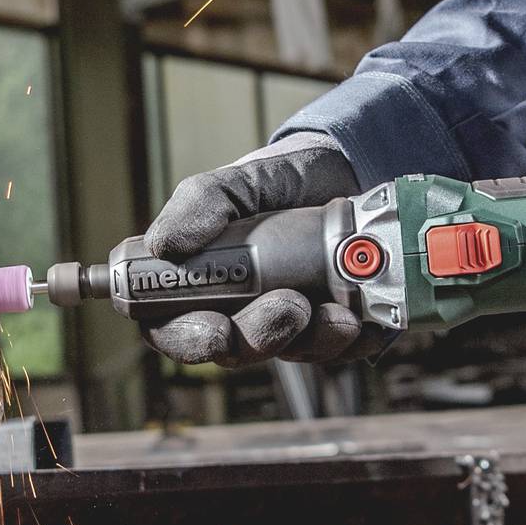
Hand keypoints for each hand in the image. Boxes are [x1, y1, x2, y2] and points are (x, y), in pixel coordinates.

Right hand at [141, 131, 380, 365]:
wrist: (342, 170)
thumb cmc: (275, 180)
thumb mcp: (234, 182)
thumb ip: (199, 203)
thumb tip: (165, 244)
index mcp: (201, 286)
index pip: (177, 330)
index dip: (191, 341)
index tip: (215, 328)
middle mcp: (241, 312)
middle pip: (237, 351)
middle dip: (262, 337)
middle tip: (290, 306)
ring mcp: (289, 324)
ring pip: (293, 354)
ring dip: (313, 340)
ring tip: (336, 311)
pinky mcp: (334, 326)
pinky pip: (341, 349)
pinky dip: (352, 339)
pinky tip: (360, 314)